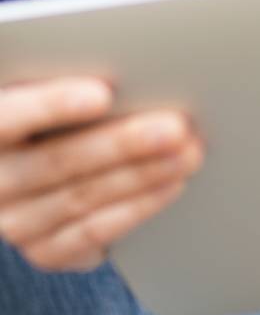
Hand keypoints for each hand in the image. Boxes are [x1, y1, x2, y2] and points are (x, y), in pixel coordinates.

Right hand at [0, 78, 202, 270]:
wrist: (29, 161)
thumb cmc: (49, 106)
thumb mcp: (42, 87)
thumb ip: (66, 73)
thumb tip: (131, 65)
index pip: (8, 116)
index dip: (53, 104)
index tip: (103, 94)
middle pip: (58, 162)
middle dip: (124, 144)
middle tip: (177, 127)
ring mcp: (15, 221)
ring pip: (81, 199)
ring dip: (142, 176)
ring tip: (188, 152)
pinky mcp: (44, 249)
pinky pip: (91, 234)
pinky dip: (135, 209)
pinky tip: (170, 187)